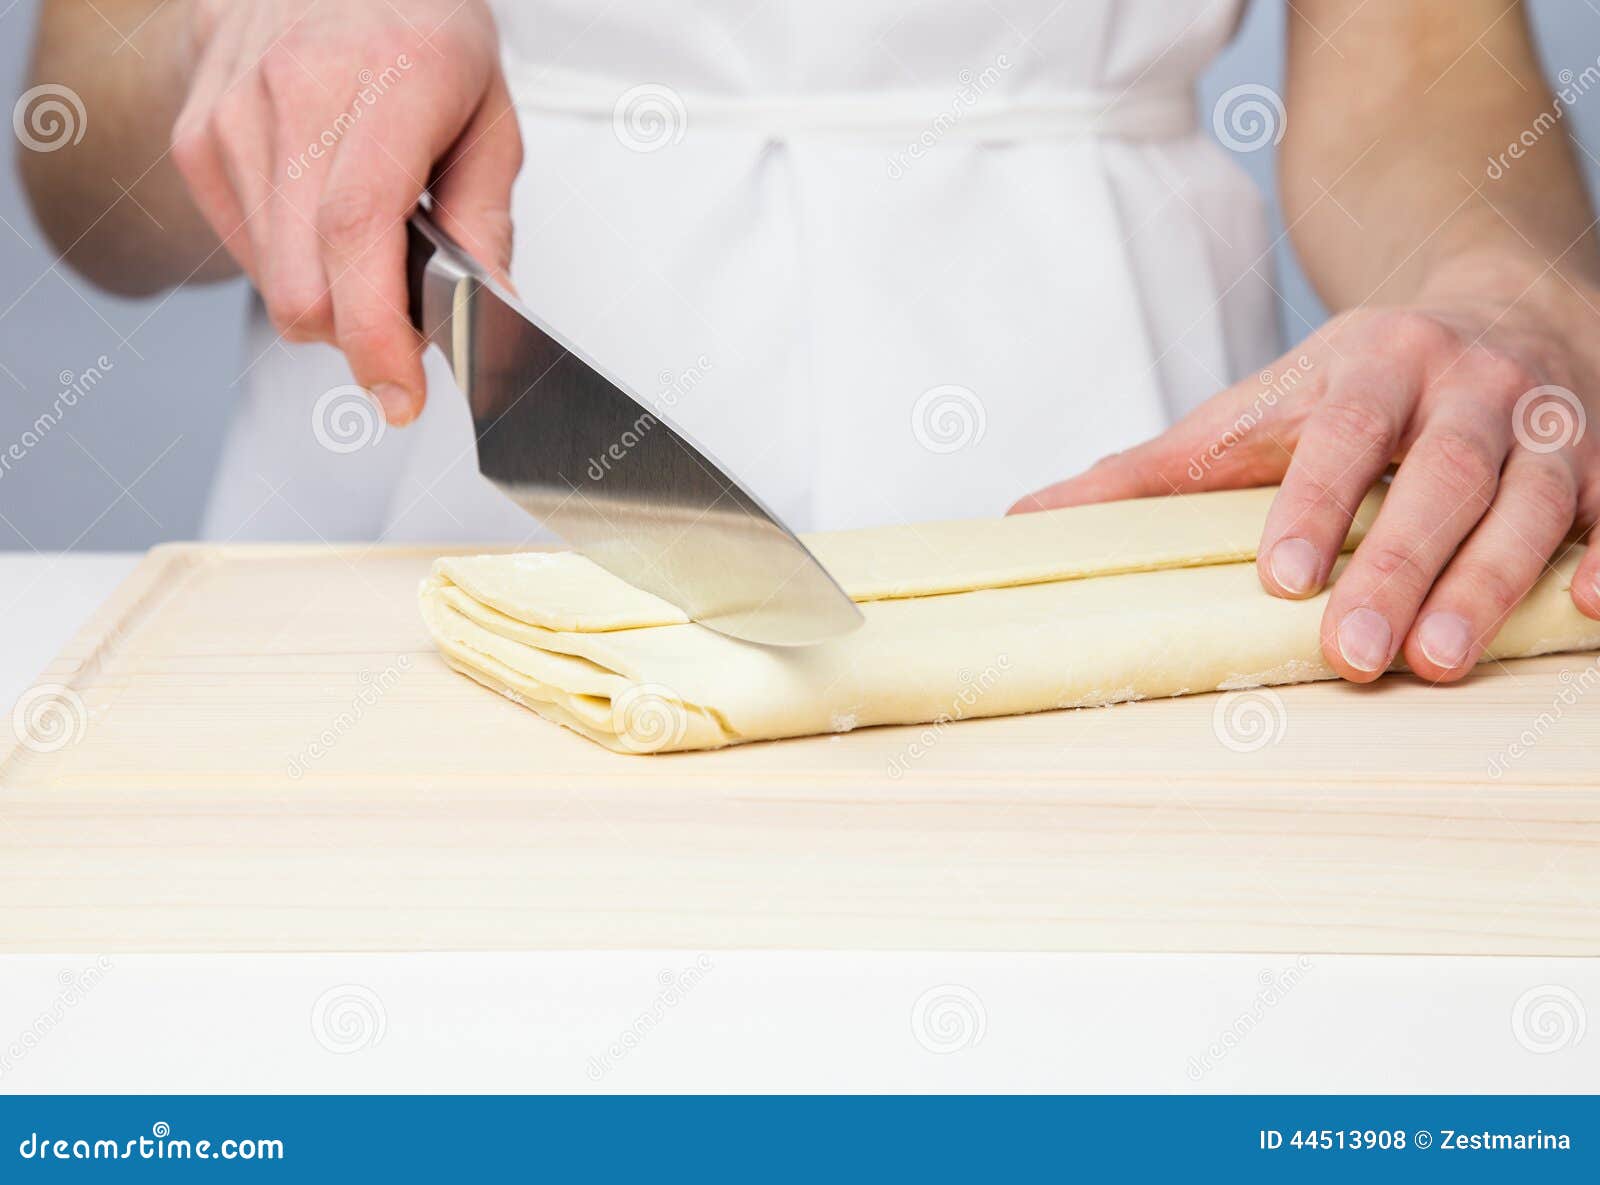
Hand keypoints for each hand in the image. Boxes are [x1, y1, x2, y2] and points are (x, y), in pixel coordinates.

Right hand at [170, 0, 522, 423]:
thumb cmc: (417, 28)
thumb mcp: (488, 113)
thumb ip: (487, 220)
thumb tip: (488, 312)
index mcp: (383, 80)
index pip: (358, 234)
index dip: (377, 333)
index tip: (400, 392)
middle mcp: (292, 93)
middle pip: (305, 283)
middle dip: (361, 335)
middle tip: (406, 323)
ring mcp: (230, 114)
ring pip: (274, 281)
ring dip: (330, 298)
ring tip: (370, 242)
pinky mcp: (194, 137)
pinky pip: (245, 251)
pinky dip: (294, 265)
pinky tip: (322, 217)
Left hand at [1012, 260, 1599, 683]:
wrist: (1497, 299)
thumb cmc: (1356, 382)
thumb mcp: (1258, 405)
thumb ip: (1157, 469)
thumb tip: (1028, 519)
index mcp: (1370, 366)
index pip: (1337, 435)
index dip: (1313, 503)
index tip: (1279, 578)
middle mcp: (1466, 386)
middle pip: (1436, 477)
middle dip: (1398, 566)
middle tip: (1355, 656)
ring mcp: (1544, 420)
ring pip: (1528, 499)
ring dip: (1493, 582)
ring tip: (1445, 663)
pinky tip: (1592, 611)